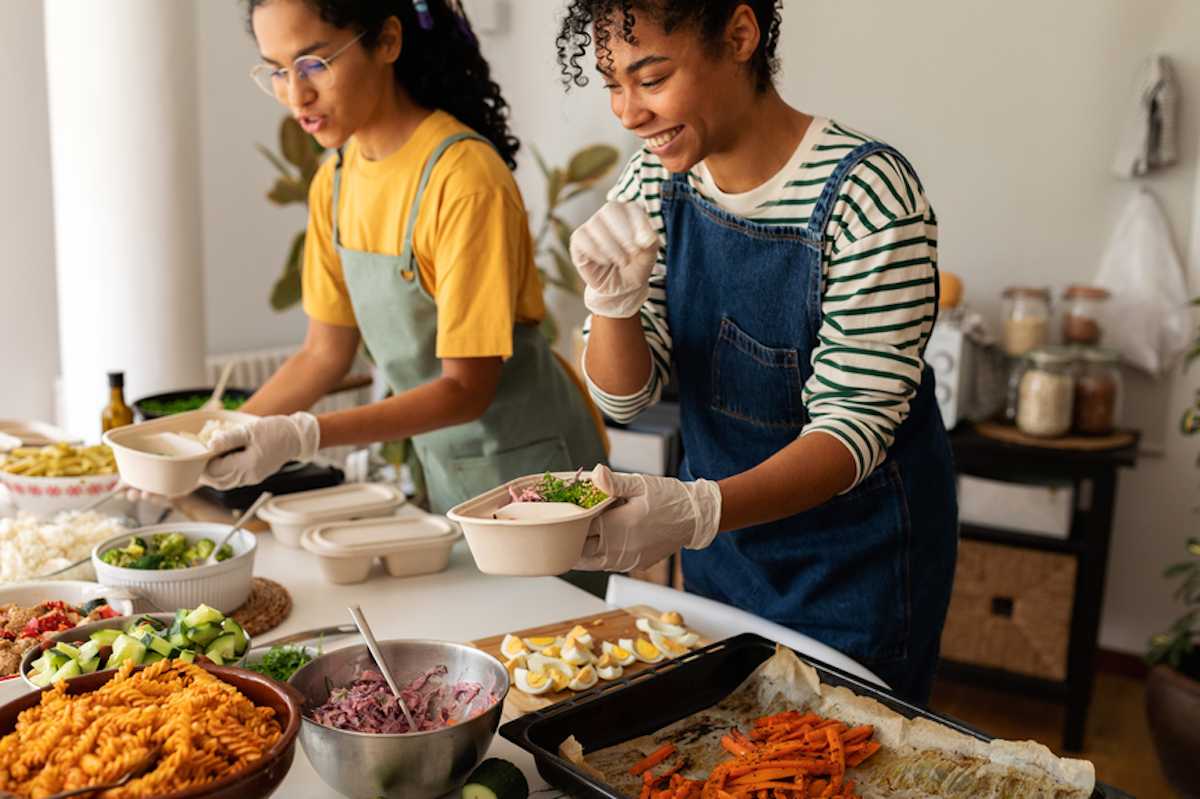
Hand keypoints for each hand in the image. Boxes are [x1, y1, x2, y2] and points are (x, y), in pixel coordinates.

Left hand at [200, 412, 319, 489]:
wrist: (296, 437)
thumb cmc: (275, 431)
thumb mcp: (250, 431)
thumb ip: (228, 439)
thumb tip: (209, 444)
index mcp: (247, 466)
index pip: (215, 471)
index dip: (202, 463)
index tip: (196, 451)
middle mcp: (249, 476)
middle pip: (217, 482)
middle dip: (204, 472)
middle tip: (196, 458)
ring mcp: (252, 478)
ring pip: (224, 483)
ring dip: (213, 474)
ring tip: (206, 460)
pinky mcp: (254, 475)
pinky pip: (233, 479)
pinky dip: (223, 473)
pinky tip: (221, 461)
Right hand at [569, 201, 659, 318]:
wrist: (622, 287)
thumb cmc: (636, 265)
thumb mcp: (649, 254)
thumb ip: (650, 242)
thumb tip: (645, 238)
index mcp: (628, 212)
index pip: (631, 207)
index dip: (639, 224)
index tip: (645, 244)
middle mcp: (608, 214)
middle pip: (610, 209)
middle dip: (624, 232)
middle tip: (634, 252)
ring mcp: (591, 226)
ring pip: (595, 224)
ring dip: (612, 246)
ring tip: (623, 262)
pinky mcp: (578, 241)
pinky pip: (581, 239)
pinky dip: (596, 251)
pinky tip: (606, 262)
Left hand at [575, 465, 721, 571]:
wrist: (695, 517)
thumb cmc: (670, 498)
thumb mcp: (641, 484)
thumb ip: (614, 482)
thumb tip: (595, 474)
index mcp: (619, 524)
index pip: (581, 528)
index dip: (570, 522)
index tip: (565, 513)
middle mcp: (621, 546)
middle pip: (581, 551)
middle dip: (571, 539)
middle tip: (564, 528)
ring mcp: (629, 559)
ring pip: (592, 563)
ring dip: (582, 552)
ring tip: (575, 538)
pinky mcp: (636, 564)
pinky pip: (608, 565)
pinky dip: (598, 557)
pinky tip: (598, 544)